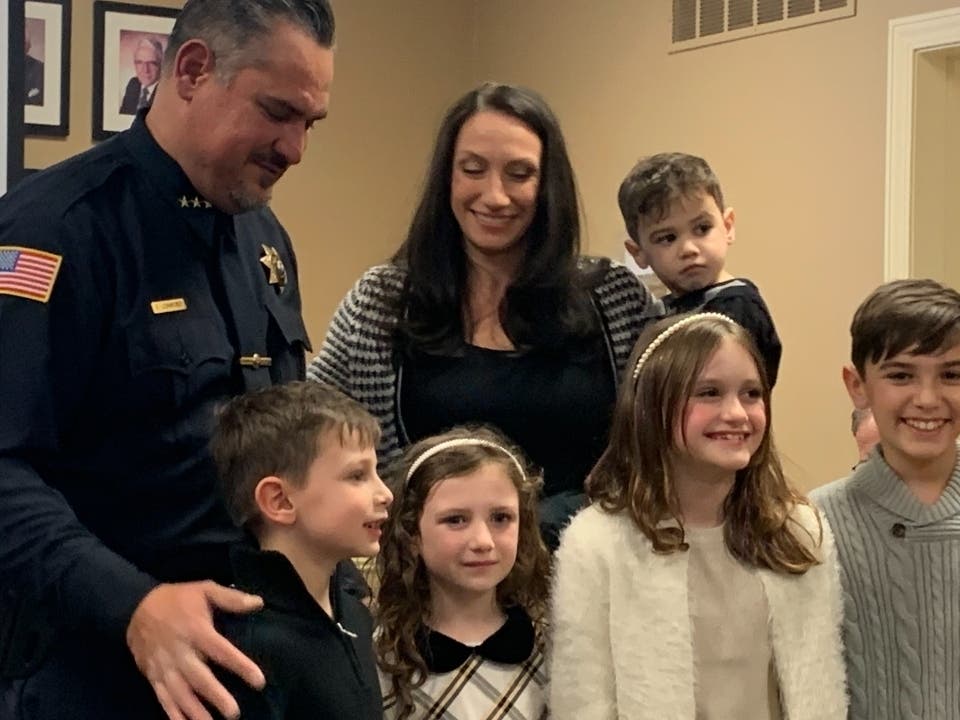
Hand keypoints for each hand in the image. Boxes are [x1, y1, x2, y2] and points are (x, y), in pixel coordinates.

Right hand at [126, 581, 264, 719]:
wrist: (134, 607)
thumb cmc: (177, 600)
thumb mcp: (204, 589)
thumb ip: (231, 598)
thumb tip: (259, 602)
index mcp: (196, 630)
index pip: (221, 651)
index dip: (240, 666)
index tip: (259, 681)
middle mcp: (180, 652)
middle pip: (199, 677)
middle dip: (215, 696)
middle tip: (234, 713)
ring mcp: (164, 666)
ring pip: (180, 693)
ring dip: (195, 711)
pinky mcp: (153, 676)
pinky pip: (162, 698)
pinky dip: (172, 714)